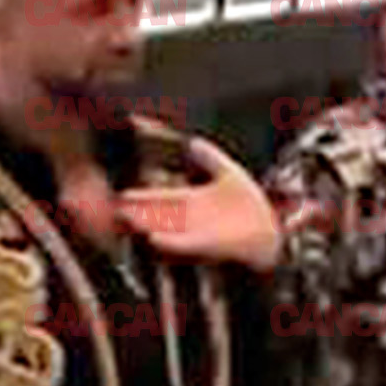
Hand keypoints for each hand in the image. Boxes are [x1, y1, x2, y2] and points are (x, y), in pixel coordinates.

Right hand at [118, 137, 281, 272]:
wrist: (273, 231)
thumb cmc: (254, 207)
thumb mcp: (230, 173)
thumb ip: (211, 157)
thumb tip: (192, 140)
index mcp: (196, 201)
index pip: (164, 197)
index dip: (144, 196)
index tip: (122, 195)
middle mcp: (194, 218)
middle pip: (159, 214)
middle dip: (137, 212)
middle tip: (112, 210)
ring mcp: (200, 232)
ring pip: (166, 228)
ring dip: (146, 225)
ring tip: (125, 221)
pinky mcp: (211, 245)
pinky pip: (187, 243)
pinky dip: (171, 241)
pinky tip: (153, 238)